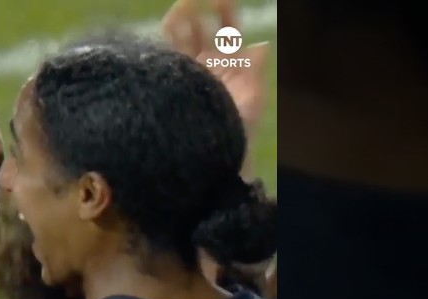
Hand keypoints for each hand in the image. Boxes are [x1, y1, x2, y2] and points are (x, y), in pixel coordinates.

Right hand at [161, 0, 270, 131]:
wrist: (212, 155)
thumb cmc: (237, 131)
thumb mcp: (251, 100)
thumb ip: (255, 69)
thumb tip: (263, 43)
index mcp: (229, 63)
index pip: (227, 30)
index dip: (226, 11)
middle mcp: (206, 63)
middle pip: (199, 29)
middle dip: (196, 11)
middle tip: (192, 0)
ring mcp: (186, 72)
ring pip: (179, 39)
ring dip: (179, 20)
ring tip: (181, 7)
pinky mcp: (169, 82)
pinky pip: (164, 56)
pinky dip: (164, 40)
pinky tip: (165, 28)